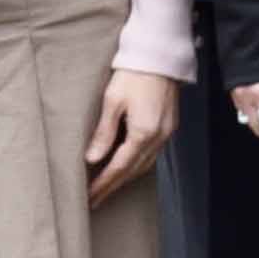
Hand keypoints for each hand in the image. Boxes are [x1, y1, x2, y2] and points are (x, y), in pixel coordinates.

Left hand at [83, 71, 177, 203]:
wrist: (159, 57)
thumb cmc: (134, 74)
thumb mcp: (112, 101)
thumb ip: (103, 133)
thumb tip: (92, 159)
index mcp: (144, 132)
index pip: (119, 167)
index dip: (103, 184)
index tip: (89, 197)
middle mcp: (159, 137)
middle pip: (133, 171)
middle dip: (113, 186)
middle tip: (95, 200)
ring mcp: (167, 133)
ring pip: (145, 165)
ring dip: (126, 178)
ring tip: (108, 187)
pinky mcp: (169, 127)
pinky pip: (152, 154)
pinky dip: (137, 165)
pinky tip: (127, 167)